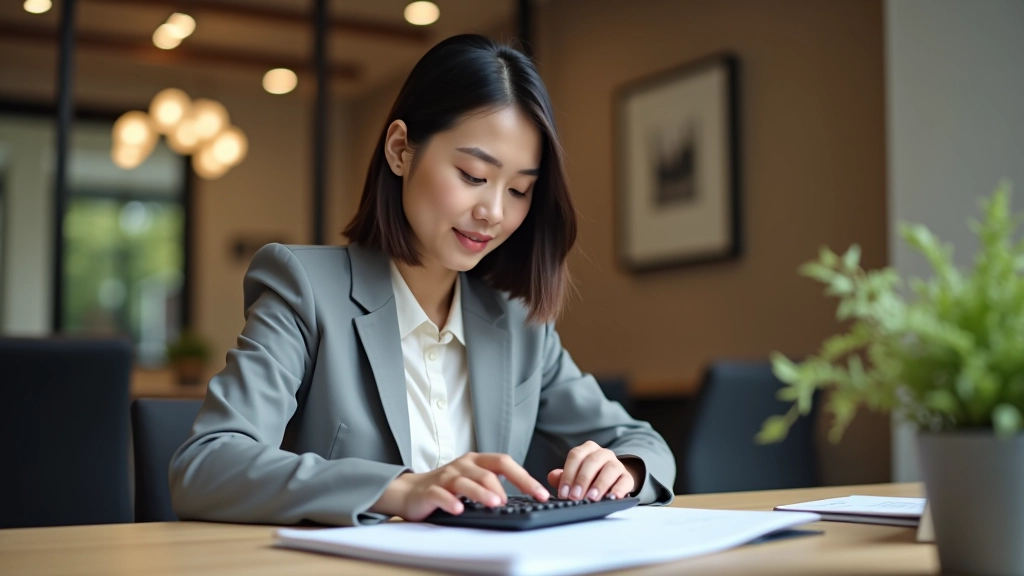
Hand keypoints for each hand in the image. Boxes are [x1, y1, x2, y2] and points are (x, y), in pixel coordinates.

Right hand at [371, 452, 549, 520]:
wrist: (410, 492)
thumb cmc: (447, 487)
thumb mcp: (473, 480)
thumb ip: (494, 484)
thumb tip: (526, 496)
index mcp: (476, 461)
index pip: (504, 463)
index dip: (524, 477)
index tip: (540, 493)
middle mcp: (462, 466)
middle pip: (487, 472)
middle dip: (505, 487)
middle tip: (520, 500)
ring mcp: (446, 477)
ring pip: (465, 482)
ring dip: (482, 493)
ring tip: (495, 504)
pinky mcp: (430, 491)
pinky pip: (441, 494)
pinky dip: (451, 502)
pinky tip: (459, 509)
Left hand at [547, 441, 638, 501]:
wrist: (611, 481)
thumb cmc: (589, 478)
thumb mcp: (574, 477)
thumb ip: (562, 477)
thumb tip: (552, 477)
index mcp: (587, 450)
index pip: (576, 456)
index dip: (568, 474)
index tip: (563, 492)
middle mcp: (603, 453)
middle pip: (592, 462)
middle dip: (582, 480)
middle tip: (575, 496)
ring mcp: (616, 464)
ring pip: (609, 469)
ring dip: (600, 484)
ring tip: (592, 498)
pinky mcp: (627, 477)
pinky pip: (625, 481)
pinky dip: (619, 489)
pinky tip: (612, 497)